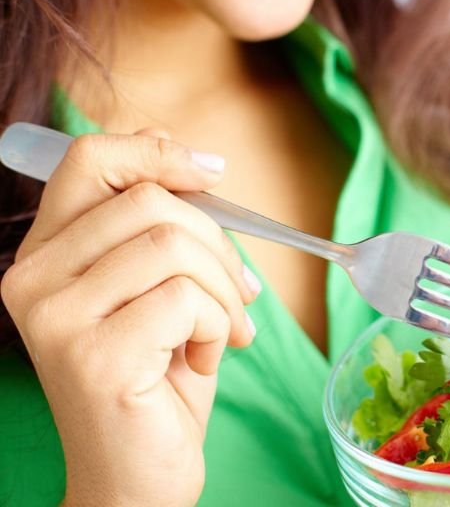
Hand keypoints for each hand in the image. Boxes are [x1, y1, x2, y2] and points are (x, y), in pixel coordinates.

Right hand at [0, 130, 259, 505]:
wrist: (137, 476)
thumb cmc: (157, 377)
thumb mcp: (158, 288)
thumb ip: (160, 226)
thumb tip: (191, 157)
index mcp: (47, 253)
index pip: (90, 159)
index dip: (159, 152)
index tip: (211, 173)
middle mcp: (33, 279)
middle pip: (149, 200)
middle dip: (218, 242)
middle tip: (238, 292)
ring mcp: (57, 317)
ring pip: (173, 245)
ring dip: (224, 290)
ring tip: (224, 331)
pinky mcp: (93, 356)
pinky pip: (187, 300)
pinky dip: (219, 327)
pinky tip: (204, 360)